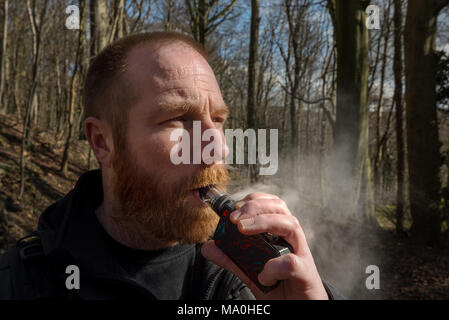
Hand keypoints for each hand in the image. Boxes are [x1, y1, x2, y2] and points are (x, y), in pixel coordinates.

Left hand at [201, 192, 328, 299]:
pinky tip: (263, 275)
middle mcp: (292, 239)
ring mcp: (301, 253)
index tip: (234, 207)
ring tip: (242, 230)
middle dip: (255, 207)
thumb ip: (231, 258)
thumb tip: (207, 246)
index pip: (271, 204)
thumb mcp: (250, 270)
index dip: (253, 200)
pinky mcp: (305, 273)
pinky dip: (273, 267)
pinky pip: (290, 262)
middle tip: (234, 218)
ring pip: (289, 225)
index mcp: (281, 233)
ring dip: (263, 222)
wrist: (299, 307)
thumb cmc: (279, 285)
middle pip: (280, 208)